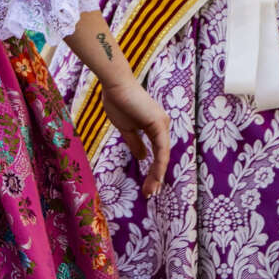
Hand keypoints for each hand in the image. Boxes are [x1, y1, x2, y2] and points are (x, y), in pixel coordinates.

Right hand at [101, 79, 169, 197]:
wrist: (114, 85)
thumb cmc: (117, 102)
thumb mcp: (126, 128)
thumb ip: (135, 143)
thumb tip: (142, 158)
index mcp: (155, 127)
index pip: (157, 154)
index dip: (152, 171)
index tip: (146, 186)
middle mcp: (162, 126)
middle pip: (162, 157)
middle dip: (155, 177)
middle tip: (149, 194)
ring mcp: (163, 124)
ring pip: (163, 156)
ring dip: (158, 175)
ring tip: (152, 190)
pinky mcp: (159, 123)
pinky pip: (161, 149)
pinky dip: (159, 164)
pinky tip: (155, 176)